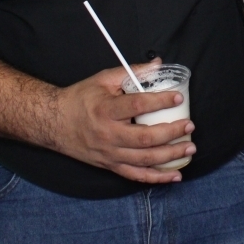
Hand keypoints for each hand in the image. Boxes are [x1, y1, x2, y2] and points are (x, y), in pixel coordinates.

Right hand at [52, 60, 194, 181]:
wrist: (53, 123)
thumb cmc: (80, 99)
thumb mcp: (102, 80)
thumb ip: (131, 72)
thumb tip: (158, 64)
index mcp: (105, 110)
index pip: (137, 106)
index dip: (159, 102)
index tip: (177, 98)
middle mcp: (108, 134)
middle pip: (145, 138)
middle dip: (171, 133)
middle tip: (189, 126)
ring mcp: (109, 153)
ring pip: (144, 159)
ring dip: (171, 156)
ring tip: (190, 148)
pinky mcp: (110, 166)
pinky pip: (137, 176)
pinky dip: (158, 178)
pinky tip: (175, 176)